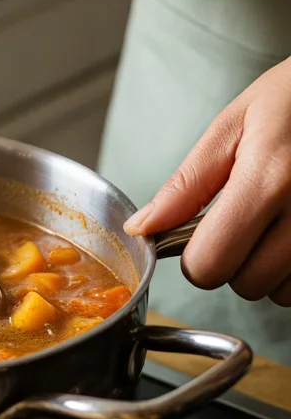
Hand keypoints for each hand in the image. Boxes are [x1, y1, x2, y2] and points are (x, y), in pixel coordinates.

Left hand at [124, 57, 290, 304]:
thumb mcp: (234, 125)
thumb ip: (187, 184)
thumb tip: (142, 229)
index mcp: (268, 179)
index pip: (209, 263)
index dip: (195, 255)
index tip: (202, 233)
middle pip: (247, 285)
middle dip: (235, 262)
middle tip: (246, 221)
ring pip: (283, 293)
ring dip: (272, 269)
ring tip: (280, 220)